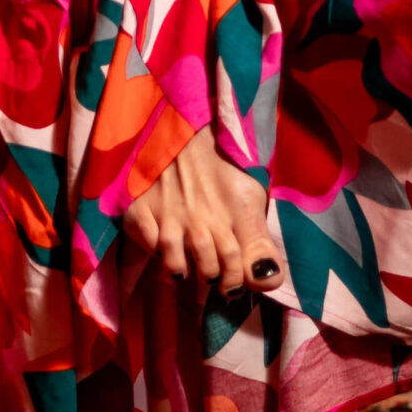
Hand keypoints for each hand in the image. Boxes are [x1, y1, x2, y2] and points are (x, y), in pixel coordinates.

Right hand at [121, 124, 279, 293]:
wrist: (187, 126)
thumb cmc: (223, 165)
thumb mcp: (250, 197)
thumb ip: (259, 242)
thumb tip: (271, 282)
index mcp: (231, 216)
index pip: (235, 266)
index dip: (235, 281)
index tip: (231, 285)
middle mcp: (200, 219)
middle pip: (207, 268)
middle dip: (212, 279)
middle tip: (210, 276)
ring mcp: (169, 213)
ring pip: (174, 262)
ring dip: (180, 270)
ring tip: (183, 267)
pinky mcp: (141, 206)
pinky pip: (144, 239)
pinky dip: (150, 248)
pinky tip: (157, 244)